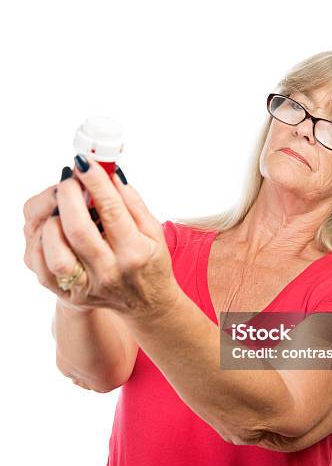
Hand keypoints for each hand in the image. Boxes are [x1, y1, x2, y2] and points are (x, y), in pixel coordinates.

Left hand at [23, 157, 179, 319]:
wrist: (148, 303)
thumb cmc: (151, 261)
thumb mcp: (153, 230)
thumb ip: (132, 202)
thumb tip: (110, 172)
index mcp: (135, 252)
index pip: (111, 210)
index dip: (95, 181)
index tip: (86, 162)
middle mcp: (110, 271)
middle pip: (78, 229)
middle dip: (69, 196)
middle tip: (70, 179)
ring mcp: (89, 285)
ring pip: (57, 253)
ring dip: (53, 222)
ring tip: (61, 207)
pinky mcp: (73, 294)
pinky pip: (45, 270)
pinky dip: (43, 244)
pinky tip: (53, 229)